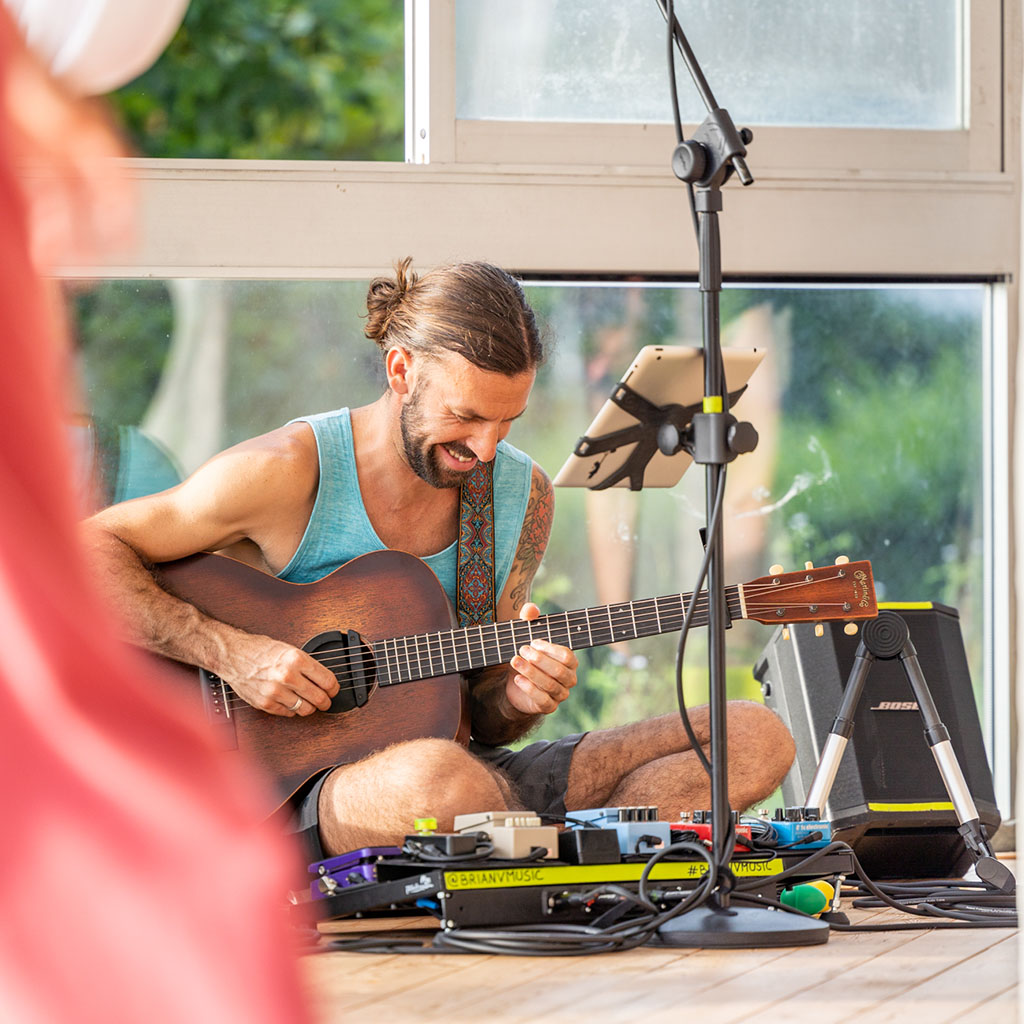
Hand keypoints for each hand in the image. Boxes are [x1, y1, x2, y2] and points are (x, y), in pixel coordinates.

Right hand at [220, 634, 339, 716]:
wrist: (233, 655)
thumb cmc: (260, 650)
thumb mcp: (289, 649)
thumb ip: (306, 664)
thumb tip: (324, 679)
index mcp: (297, 659)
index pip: (327, 681)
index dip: (334, 688)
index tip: (334, 690)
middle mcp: (287, 676)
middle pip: (319, 698)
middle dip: (326, 702)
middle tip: (326, 701)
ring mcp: (276, 691)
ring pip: (305, 710)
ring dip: (310, 707)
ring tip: (308, 702)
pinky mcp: (265, 703)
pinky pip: (288, 713)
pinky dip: (292, 710)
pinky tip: (290, 701)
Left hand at [506, 603, 578, 716]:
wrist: (516, 682)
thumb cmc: (527, 656)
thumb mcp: (527, 635)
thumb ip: (529, 619)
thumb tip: (530, 609)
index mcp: (570, 661)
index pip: (567, 656)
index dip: (549, 649)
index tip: (532, 642)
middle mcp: (569, 679)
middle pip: (559, 671)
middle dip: (538, 660)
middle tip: (521, 650)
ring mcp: (560, 694)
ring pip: (550, 685)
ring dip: (530, 672)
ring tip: (514, 661)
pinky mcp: (548, 707)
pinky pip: (543, 700)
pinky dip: (529, 688)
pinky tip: (517, 679)